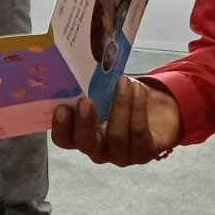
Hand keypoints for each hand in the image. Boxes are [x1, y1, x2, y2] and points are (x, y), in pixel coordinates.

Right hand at [50, 76, 180, 166]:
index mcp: (81, 135)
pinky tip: (137, 89)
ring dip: (120, 104)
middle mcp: (98, 149)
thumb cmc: (120, 99)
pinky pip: (138, 131)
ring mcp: (121, 155)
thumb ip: (90, 83)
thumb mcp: (103, 91)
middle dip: (85, 122)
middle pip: (86, 144)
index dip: (61, 127)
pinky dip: (137, 107)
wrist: (154, 110)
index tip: (61, 108)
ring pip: (116, 135)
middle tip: (86, 101)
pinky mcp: (144, 152)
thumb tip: (86, 60)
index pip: (64, 139)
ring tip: (124, 81)